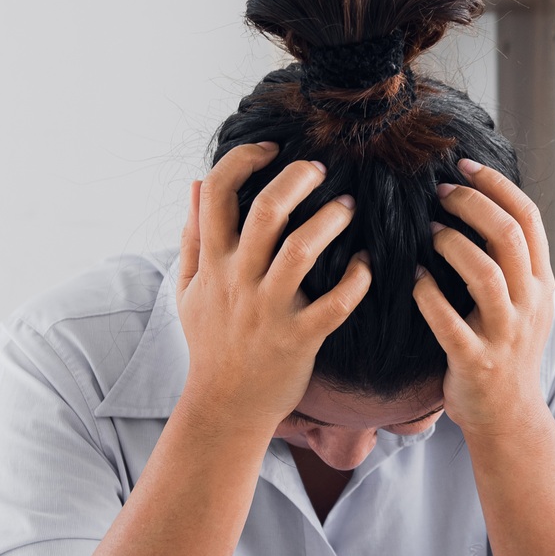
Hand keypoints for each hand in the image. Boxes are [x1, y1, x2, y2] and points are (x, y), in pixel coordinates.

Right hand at [175, 142, 370, 432]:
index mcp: (213, 263)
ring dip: (330, 220)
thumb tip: (194, 183)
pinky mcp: (300, 338)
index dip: (242, 159)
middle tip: (320, 169)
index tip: (269, 149)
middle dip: (297, 178)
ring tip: (347, 207)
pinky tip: (366, 264)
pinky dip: (357, 279)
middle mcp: (239, 281)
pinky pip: (335, 303)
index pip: (216, 193)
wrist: (224, 407)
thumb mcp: (188, 288)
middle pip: (266, 211)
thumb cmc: (211, 343)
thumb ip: (192, 235)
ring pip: (302, 251)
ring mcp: (270, 310)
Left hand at [413, 159, 554, 437]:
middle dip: (471, 204)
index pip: (528, 218)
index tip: (466, 166)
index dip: (497, 185)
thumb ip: (511, 262)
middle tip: (440, 191)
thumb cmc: (506, 351)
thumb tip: (481, 204)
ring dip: (451, 244)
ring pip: (484, 273)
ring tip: (429, 233)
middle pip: (507, 236)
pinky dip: (427, 294)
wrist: (508, 416)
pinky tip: (414, 279)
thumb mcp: (524, 303)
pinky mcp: (476, 360)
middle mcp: (528, 304)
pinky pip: (448, 320)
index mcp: (540, 283)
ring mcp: (504, 334)